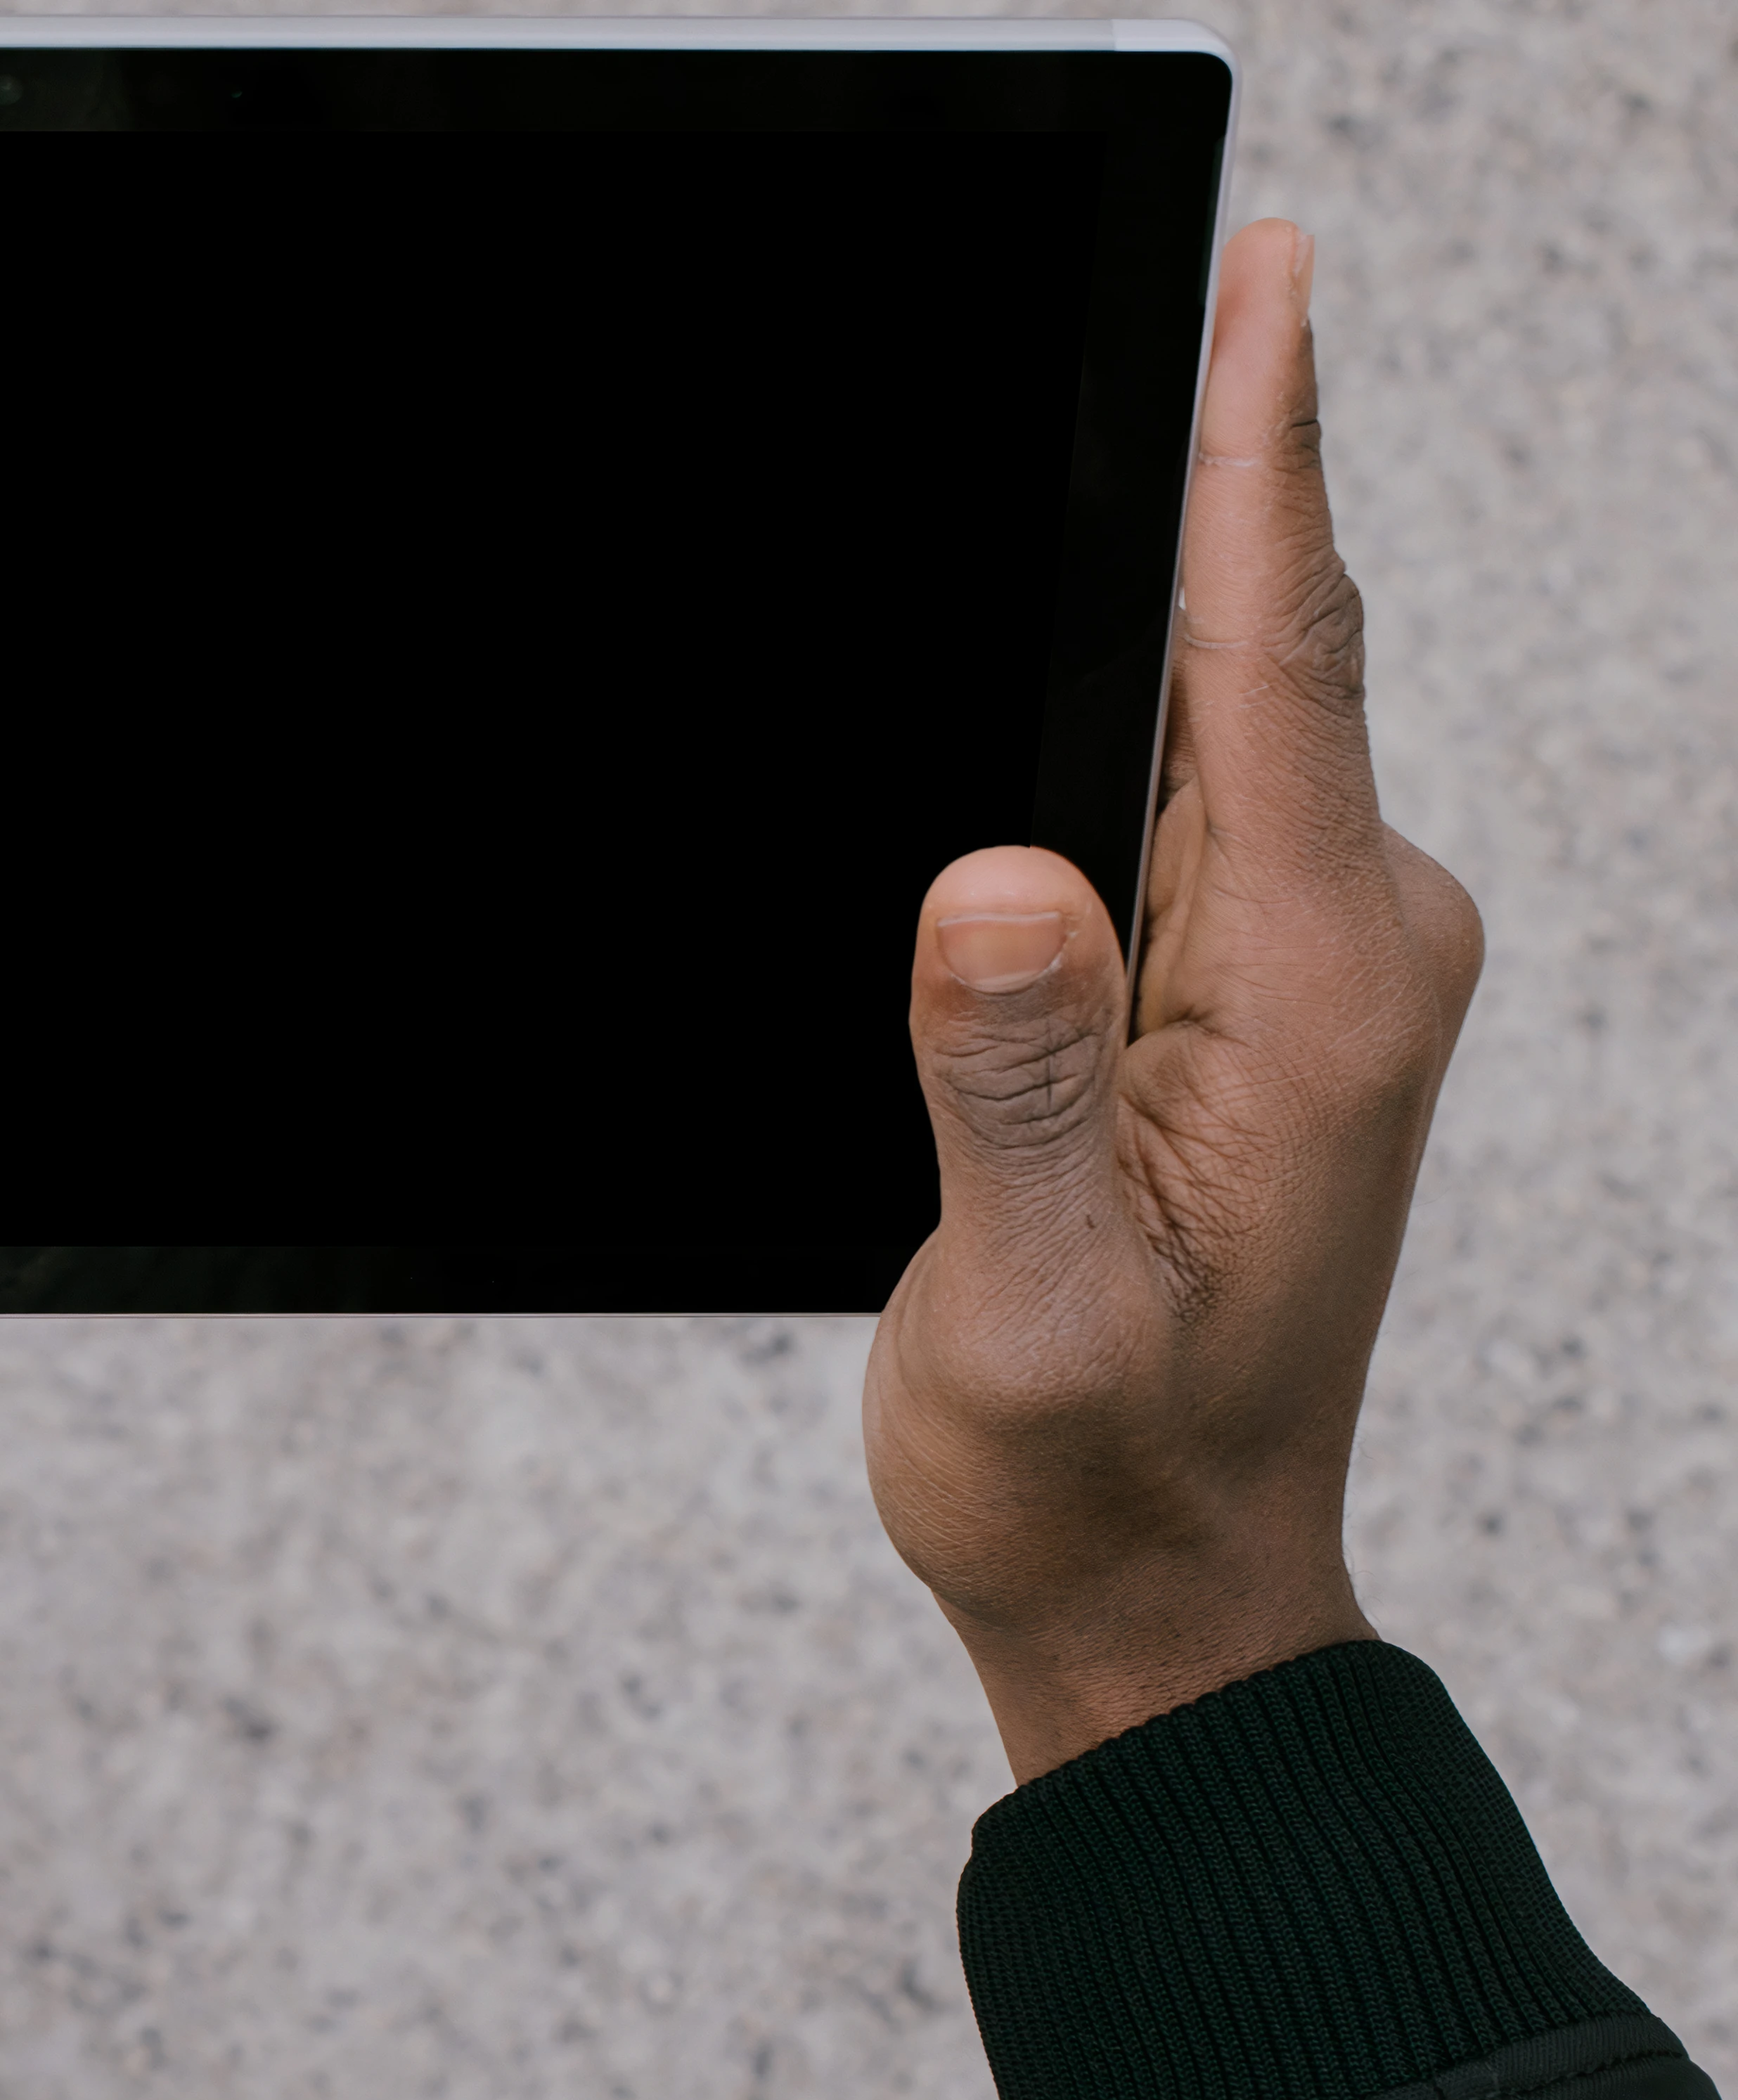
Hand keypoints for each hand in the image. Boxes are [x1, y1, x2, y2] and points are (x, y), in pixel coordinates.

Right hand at [862, 220, 1485, 1783]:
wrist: (1164, 1590)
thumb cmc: (1095, 1468)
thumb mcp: (1030, 1302)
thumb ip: (1009, 1087)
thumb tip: (997, 876)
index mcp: (1311, 992)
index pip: (1282, 660)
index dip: (1262, 452)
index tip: (1265, 270)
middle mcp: (1346, 950)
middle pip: (1268, 646)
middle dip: (1220, 457)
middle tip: (1187, 265)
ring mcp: (1310, 968)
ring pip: (1228, 711)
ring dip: (1177, 576)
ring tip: (1121, 411)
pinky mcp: (1252, 997)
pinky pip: (1198, 795)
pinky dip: (1146, 697)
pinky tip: (1091, 645)